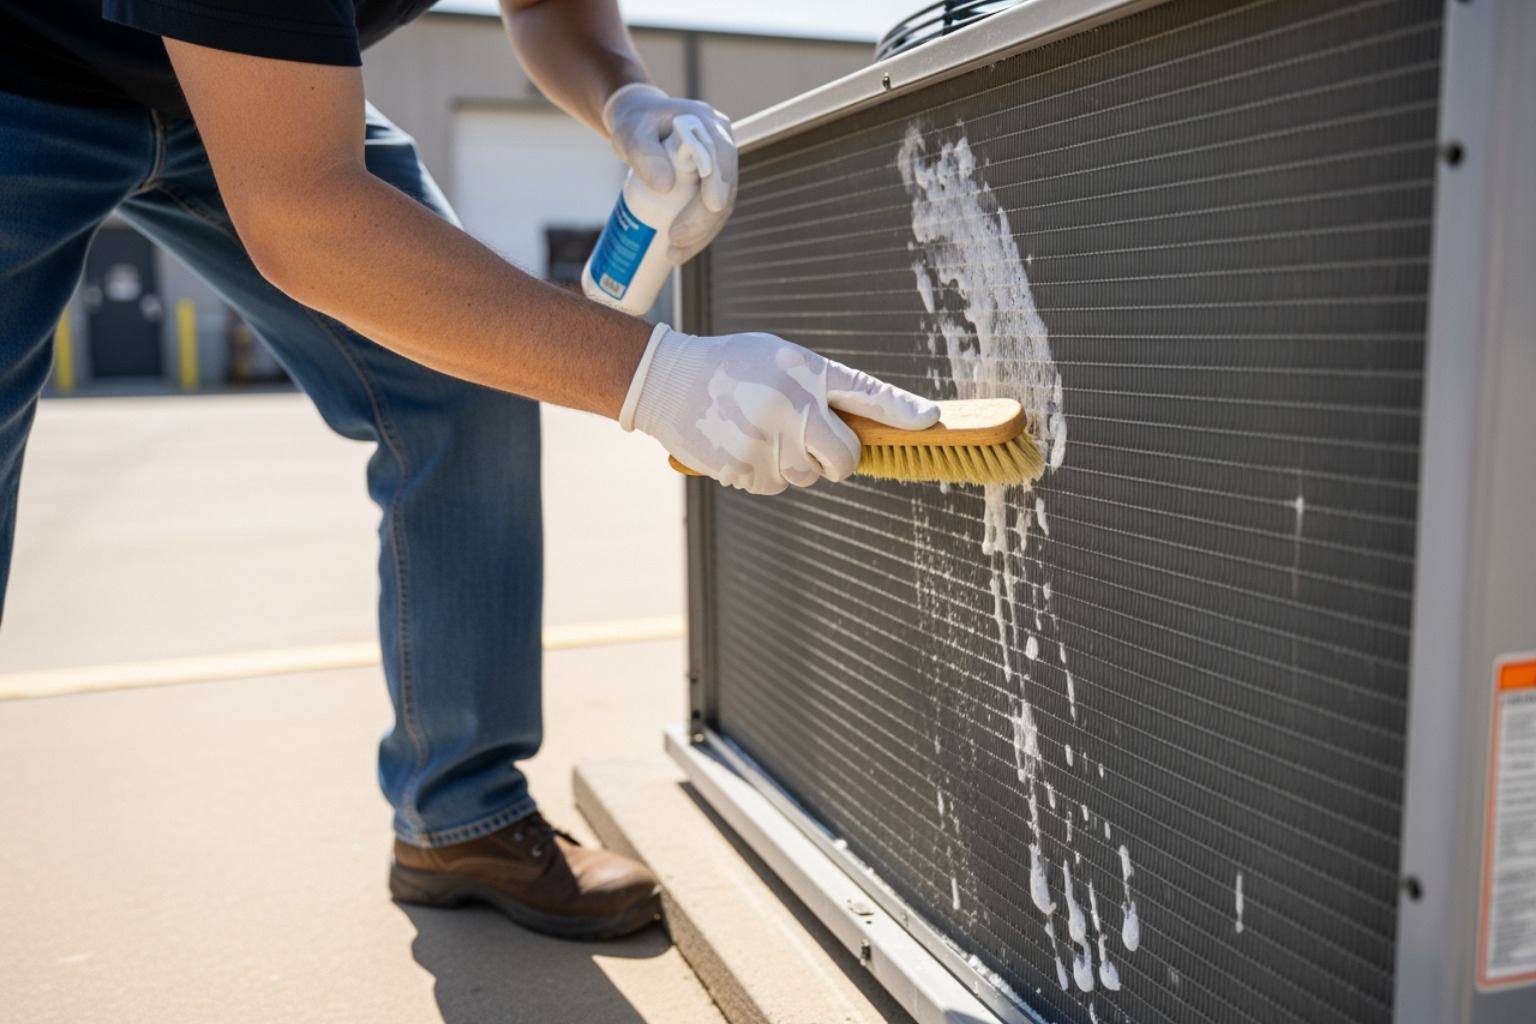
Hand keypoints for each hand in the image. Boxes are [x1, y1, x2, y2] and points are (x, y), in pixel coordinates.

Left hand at [603, 84, 736, 262]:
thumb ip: (644, 155)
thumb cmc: (635, 123)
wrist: (638, 122)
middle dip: (704, 221)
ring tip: (673, 254)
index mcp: (707, 125)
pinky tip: (681, 249)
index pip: (722, 156)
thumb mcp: (631, 134)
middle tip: (675, 242)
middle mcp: (719, 146)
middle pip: (724, 189)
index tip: (710, 208)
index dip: (719, 183)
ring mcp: (716, 168)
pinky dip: (697, 233)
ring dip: (701, 234)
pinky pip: (709, 212)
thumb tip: (665, 187)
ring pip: (719, 207)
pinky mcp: (708, 186)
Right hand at [621, 325, 940, 494]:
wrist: (668, 381)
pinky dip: (763, 472)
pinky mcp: (742, 469)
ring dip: (794, 463)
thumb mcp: (782, 359)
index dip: (901, 409)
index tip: (928, 420)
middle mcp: (790, 405)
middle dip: (839, 459)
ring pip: (807, 476)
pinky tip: (741, 443)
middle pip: (844, 459)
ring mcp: (765, 441)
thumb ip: (824, 388)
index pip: (865, 393)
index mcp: (805, 371)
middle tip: (815, 439)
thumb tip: (869, 425)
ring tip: (763, 430)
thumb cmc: (735, 368)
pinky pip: (774, 486)